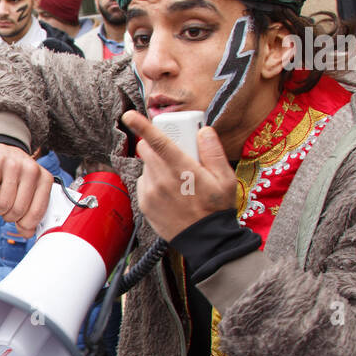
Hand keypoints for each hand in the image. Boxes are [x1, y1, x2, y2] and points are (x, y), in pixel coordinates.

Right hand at [0, 143, 54, 237]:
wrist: (2, 149)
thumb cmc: (16, 175)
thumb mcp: (29, 189)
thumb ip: (31, 211)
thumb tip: (27, 233)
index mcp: (44, 179)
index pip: (37, 212)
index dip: (25, 224)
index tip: (18, 223)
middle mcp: (32, 170)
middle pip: (18, 210)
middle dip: (8, 217)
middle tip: (4, 211)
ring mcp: (14, 165)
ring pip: (2, 204)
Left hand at [121, 110, 235, 241]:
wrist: (206, 241)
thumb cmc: (217, 208)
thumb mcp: (226, 179)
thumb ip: (214, 152)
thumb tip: (204, 131)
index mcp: (181, 169)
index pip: (157, 142)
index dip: (141, 126)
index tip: (129, 114)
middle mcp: (161, 179)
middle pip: (146, 150)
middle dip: (156, 146)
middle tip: (176, 154)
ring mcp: (150, 192)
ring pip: (146, 166)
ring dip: (156, 165)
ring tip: (176, 179)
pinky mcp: (144, 203)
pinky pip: (144, 182)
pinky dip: (153, 182)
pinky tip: (169, 192)